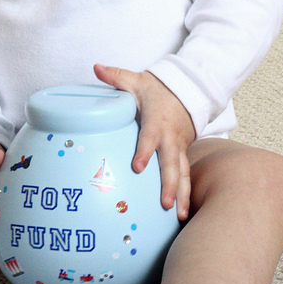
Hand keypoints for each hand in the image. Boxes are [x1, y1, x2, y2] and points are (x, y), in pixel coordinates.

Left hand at [94, 64, 195, 219]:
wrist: (186, 90)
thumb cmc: (156, 89)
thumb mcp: (135, 80)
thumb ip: (115, 76)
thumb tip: (95, 67)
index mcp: (156, 120)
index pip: (149, 137)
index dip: (144, 151)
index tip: (137, 167)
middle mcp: (170, 137)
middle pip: (171, 163)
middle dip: (169, 184)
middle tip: (164, 203)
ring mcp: (179, 147)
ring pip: (183, 173)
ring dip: (182, 195)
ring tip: (180, 216)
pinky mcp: (183, 154)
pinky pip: (186, 175)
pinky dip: (187, 194)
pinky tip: (182, 214)